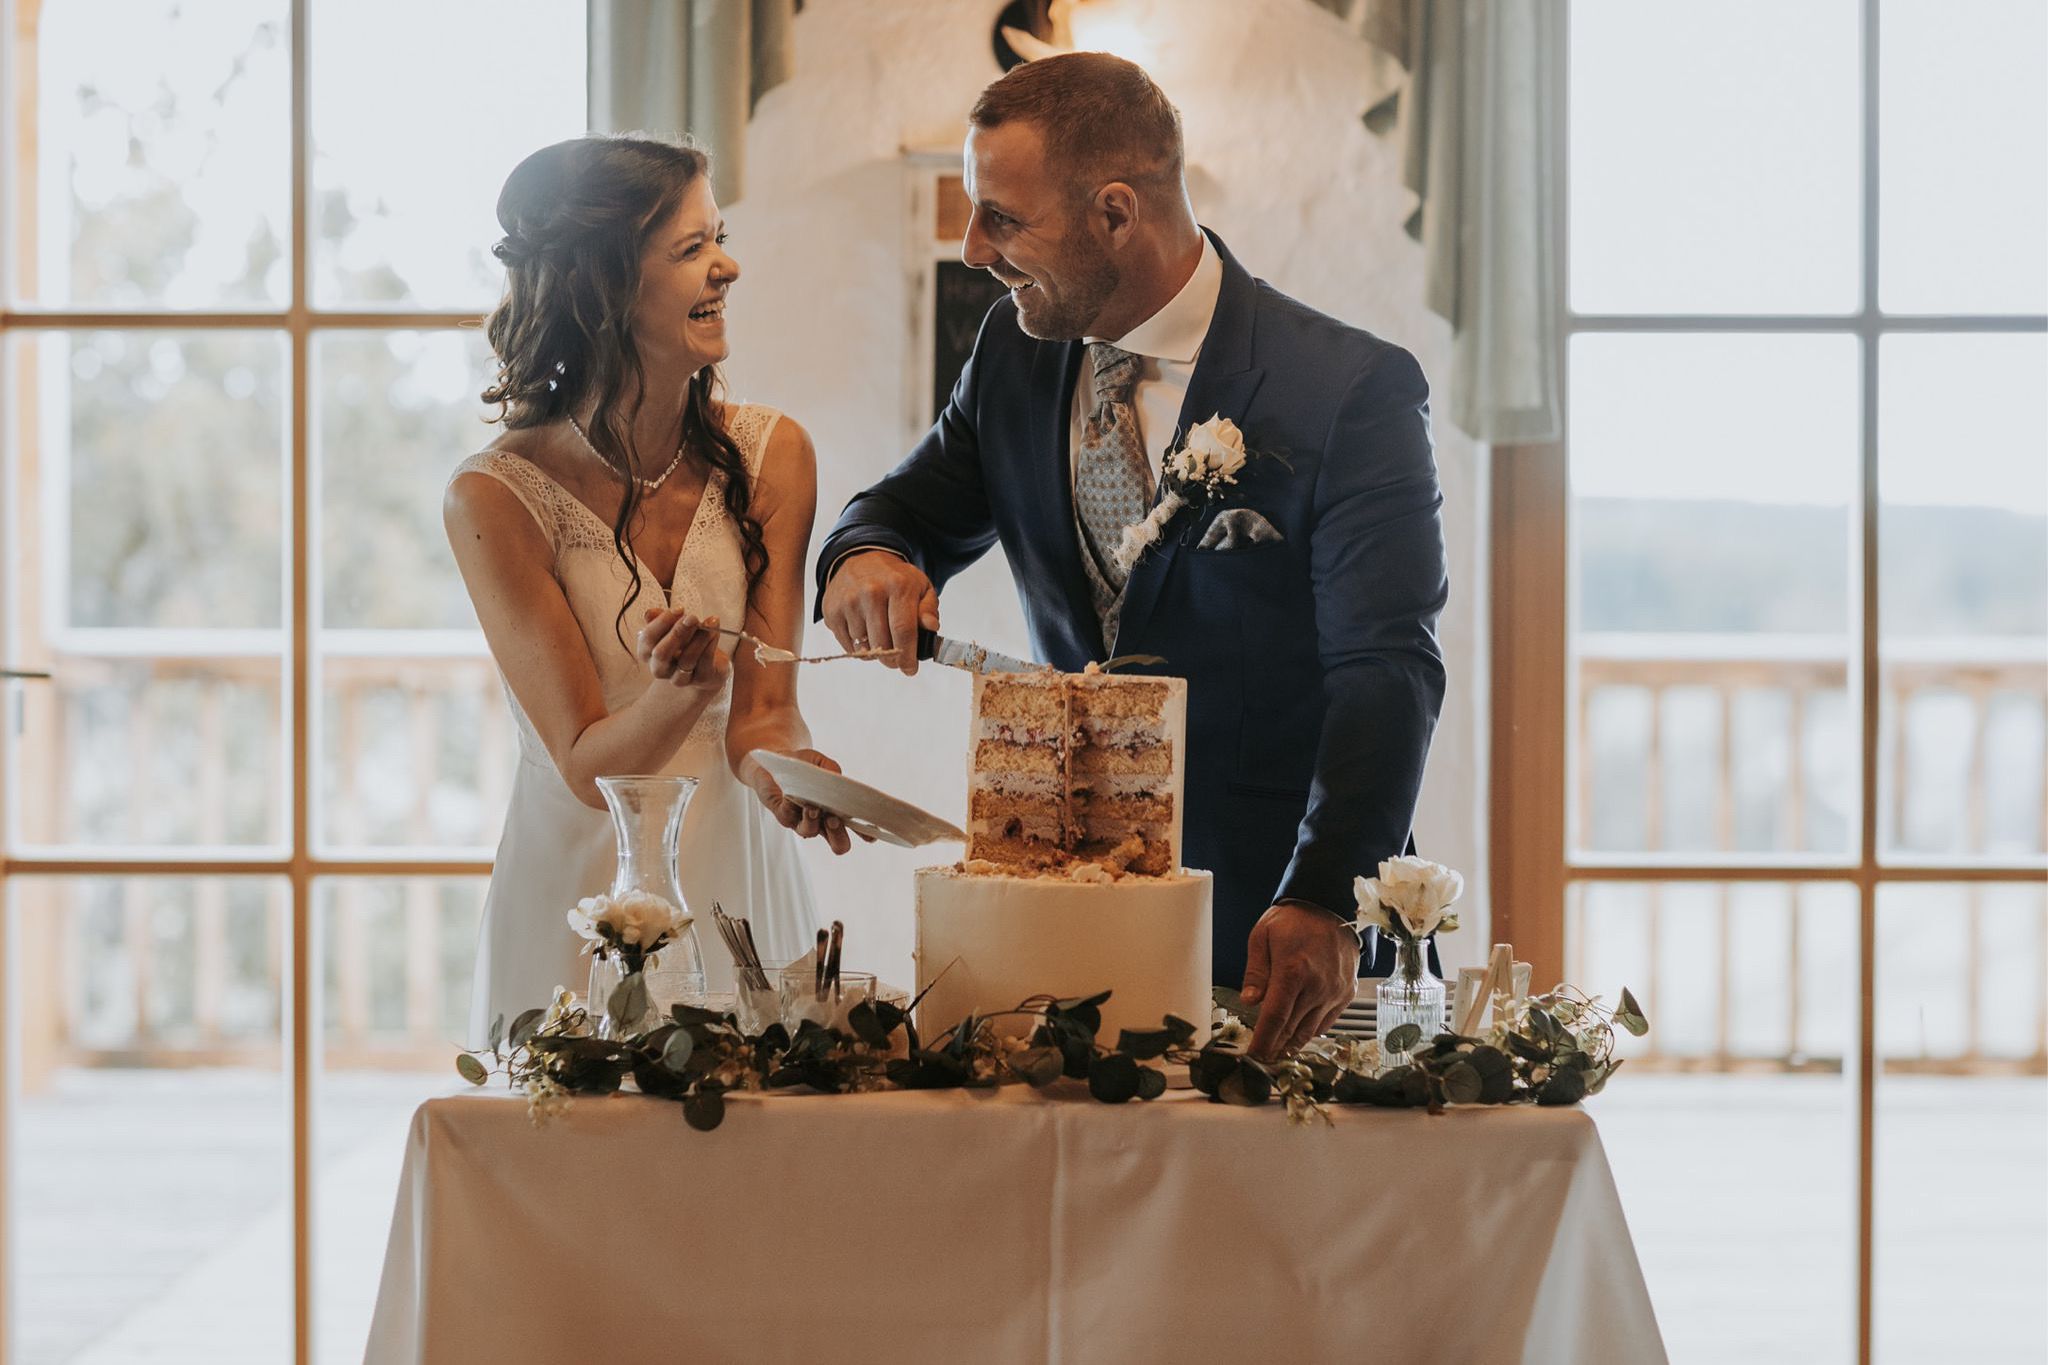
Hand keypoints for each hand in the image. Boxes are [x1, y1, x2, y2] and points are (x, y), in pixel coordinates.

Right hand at [634, 608, 730, 697]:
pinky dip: (711, 644)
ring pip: (687, 659)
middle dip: (677, 632)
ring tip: (711, 622)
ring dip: (700, 637)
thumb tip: (649, 613)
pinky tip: (715, 631)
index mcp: (648, 654)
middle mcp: (659, 669)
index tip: (679, 609)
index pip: (647, 639)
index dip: (661, 623)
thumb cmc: (687, 641)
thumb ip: (661, 619)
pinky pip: (705, 661)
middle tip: (692, 617)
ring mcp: (679, 678)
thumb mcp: (673, 626)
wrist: (710, 664)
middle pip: (661, 653)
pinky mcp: (701, 679)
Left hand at [740, 748, 869, 854]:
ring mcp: (802, 820)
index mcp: (837, 811)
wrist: (776, 761)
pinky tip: (792, 797)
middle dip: (839, 836)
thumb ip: (833, 771)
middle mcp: (822, 821)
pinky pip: (788, 817)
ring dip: (813, 821)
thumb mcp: (822, 763)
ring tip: (812, 808)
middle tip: (835, 820)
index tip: (871, 835)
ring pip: (810, 832)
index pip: (856, 827)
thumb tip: (838, 781)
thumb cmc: (804, 765)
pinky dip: (792, 807)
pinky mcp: (783, 814)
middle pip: (838, 843)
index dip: (866, 833)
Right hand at [820, 550, 938, 675]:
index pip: (903, 630)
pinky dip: (859, 650)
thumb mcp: (920, 587)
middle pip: (883, 643)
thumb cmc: (895, 579)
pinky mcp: (832, 611)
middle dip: (893, 659)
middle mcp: (871, 592)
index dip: (908, 655)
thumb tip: (930, 627)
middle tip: (897, 660)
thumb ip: (929, 609)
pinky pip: (848, 646)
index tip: (910, 669)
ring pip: (864, 647)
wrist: (861, 560)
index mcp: (898, 585)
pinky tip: (867, 637)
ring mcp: (849, 602)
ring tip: (882, 643)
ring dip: (876, 653)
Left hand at [1241, 902, 1361, 1060]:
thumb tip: (1249, 1001)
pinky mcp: (1347, 993)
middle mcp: (1317, 986)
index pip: (1275, 1018)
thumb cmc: (1293, 920)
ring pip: (1310, 1030)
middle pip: (1292, 1029)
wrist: (1331, 907)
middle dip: (1275, 1047)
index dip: (1263, 1041)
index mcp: (1293, 971)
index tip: (1253, 1055)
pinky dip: (1311, 1030)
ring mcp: (1335, 991)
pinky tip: (1299, 1032)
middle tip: (1262, 1058)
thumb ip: (1256, 972)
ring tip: (1278, 1051)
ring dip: (1292, 1043)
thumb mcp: (1263, 936)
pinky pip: (1327, 1022)